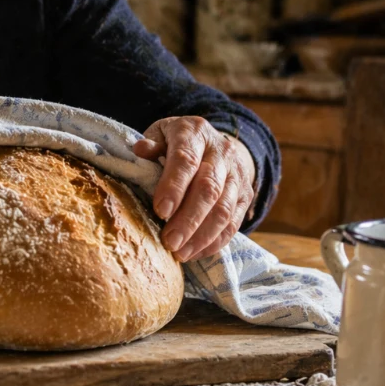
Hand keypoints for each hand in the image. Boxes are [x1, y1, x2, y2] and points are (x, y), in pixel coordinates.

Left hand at [132, 117, 256, 261]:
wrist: (215, 142)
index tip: (160, 211)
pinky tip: (195, 253)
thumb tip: (139, 150)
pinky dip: (214, 242)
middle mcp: (221, 151)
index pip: (187, 160)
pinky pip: (233, 222)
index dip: (174, 186)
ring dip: (202, 236)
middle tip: (169, 241)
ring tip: (180, 253)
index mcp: (195, 132)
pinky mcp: (245, 195)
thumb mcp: (161, 134)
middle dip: (188, 219)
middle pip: (209, 189)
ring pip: (224, 209)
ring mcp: (236, 174)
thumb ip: (151, 144)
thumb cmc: (176, 142)